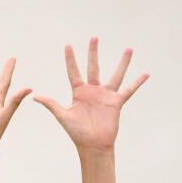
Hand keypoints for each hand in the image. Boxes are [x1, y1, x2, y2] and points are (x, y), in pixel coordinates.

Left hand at [33, 38, 147, 154]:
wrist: (92, 145)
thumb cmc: (76, 132)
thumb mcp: (63, 116)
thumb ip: (51, 104)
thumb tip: (35, 96)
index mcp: (78, 92)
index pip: (73, 72)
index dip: (70, 59)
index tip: (68, 45)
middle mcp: (92, 91)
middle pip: (93, 67)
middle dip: (93, 53)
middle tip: (94, 37)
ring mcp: (105, 95)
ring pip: (115, 75)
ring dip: (122, 63)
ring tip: (128, 49)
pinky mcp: (116, 102)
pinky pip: (129, 90)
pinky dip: (137, 82)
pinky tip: (146, 74)